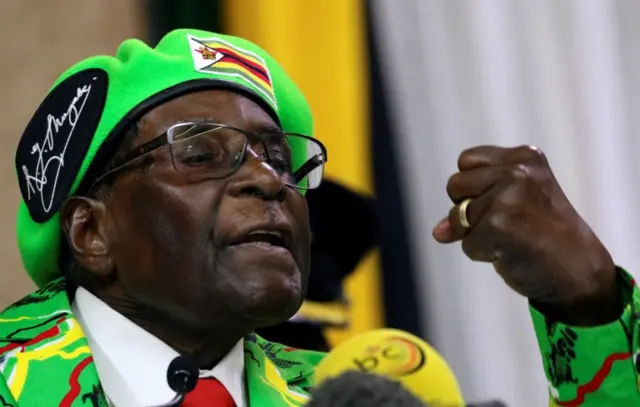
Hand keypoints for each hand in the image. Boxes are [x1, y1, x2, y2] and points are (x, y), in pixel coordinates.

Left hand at [432, 145, 619, 324]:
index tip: (499, 201)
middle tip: (505, 223)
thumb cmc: (547, 235)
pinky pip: (466, 244)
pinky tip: (511, 252)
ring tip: (512, 238)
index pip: (466, 160)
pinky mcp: (498, 227)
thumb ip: (477, 201)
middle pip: (454, 185)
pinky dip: (482, 254)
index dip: (472, 185)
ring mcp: (507, 199)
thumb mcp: (519, 202)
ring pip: (456, 217)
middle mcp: (516, 172)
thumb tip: (437, 231)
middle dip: (468, 209)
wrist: (580, 271)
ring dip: (476, 234)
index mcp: (524, 157)